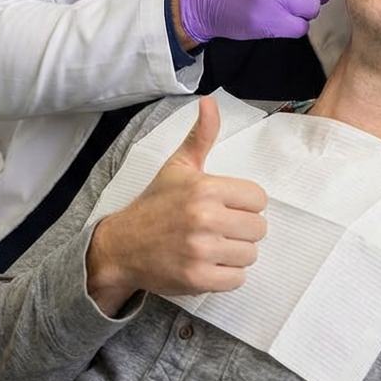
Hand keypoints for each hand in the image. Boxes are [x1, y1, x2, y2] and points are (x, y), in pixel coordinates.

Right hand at [86, 96, 266, 315]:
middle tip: (218, 228)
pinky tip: (207, 264)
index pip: (258, 198)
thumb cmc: (155, 204)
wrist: (121, 245)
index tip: (226, 206)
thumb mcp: (178, 166)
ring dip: (234, 253)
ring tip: (212, 246)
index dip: (245, 203)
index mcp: (205, 188)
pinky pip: (237, 280)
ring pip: (250, 255)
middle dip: (242, 229)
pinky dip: (226, 275)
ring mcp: (201, 250)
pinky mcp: (197, 279)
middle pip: (258, 228)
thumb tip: (209, 101)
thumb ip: (201, 135)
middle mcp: (205, 218)